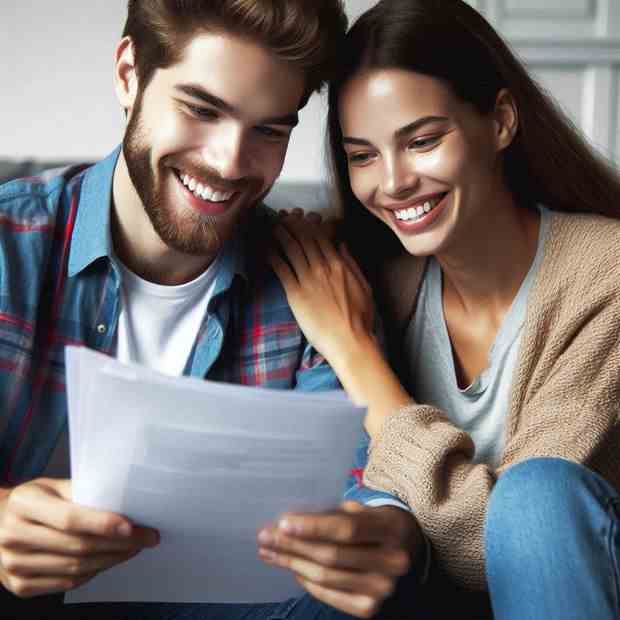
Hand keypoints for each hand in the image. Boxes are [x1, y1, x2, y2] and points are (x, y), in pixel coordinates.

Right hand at [0, 478, 158, 597]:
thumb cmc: (32, 500)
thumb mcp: (51, 486)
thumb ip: (82, 491)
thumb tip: (124, 498)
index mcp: (24, 504)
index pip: (70, 518)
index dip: (104, 524)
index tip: (133, 526)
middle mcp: (14, 536)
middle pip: (77, 546)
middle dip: (120, 544)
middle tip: (147, 537)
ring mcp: (13, 565)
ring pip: (75, 568)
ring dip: (112, 559)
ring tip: (135, 548)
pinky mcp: (19, 585)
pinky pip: (66, 583)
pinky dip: (94, 572)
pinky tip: (110, 559)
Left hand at [257, 501, 421, 618]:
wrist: (404, 548)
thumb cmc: (372, 523)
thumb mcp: (361, 509)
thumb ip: (332, 513)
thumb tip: (289, 521)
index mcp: (390, 529)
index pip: (346, 530)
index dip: (313, 527)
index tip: (283, 522)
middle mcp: (392, 562)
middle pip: (332, 555)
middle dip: (293, 546)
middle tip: (265, 536)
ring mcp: (383, 588)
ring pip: (326, 577)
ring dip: (292, 563)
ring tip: (269, 551)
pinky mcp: (370, 608)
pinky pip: (329, 595)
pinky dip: (306, 581)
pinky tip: (291, 567)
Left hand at [270, 212, 374, 364]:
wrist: (350, 341)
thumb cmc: (360, 319)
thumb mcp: (364, 286)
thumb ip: (352, 264)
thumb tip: (342, 245)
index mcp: (340, 265)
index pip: (321, 237)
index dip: (309, 225)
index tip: (301, 219)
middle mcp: (323, 268)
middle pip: (304, 239)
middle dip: (292, 225)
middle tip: (282, 217)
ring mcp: (309, 279)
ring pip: (292, 249)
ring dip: (281, 235)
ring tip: (272, 226)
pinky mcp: (296, 293)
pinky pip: (282, 269)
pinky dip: (272, 256)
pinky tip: (265, 248)